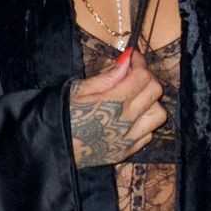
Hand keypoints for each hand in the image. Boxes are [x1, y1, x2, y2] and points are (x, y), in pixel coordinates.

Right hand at [69, 52, 165, 168]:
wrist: (52, 148)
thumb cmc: (60, 115)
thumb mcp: (79, 90)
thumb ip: (107, 77)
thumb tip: (127, 60)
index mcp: (114, 103)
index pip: (142, 77)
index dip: (139, 62)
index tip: (131, 58)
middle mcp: (126, 122)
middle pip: (155, 92)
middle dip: (147, 78)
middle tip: (133, 74)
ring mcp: (128, 139)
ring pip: (159, 115)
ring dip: (150, 102)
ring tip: (134, 98)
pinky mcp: (126, 152)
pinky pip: (149, 134)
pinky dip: (145, 122)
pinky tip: (130, 117)